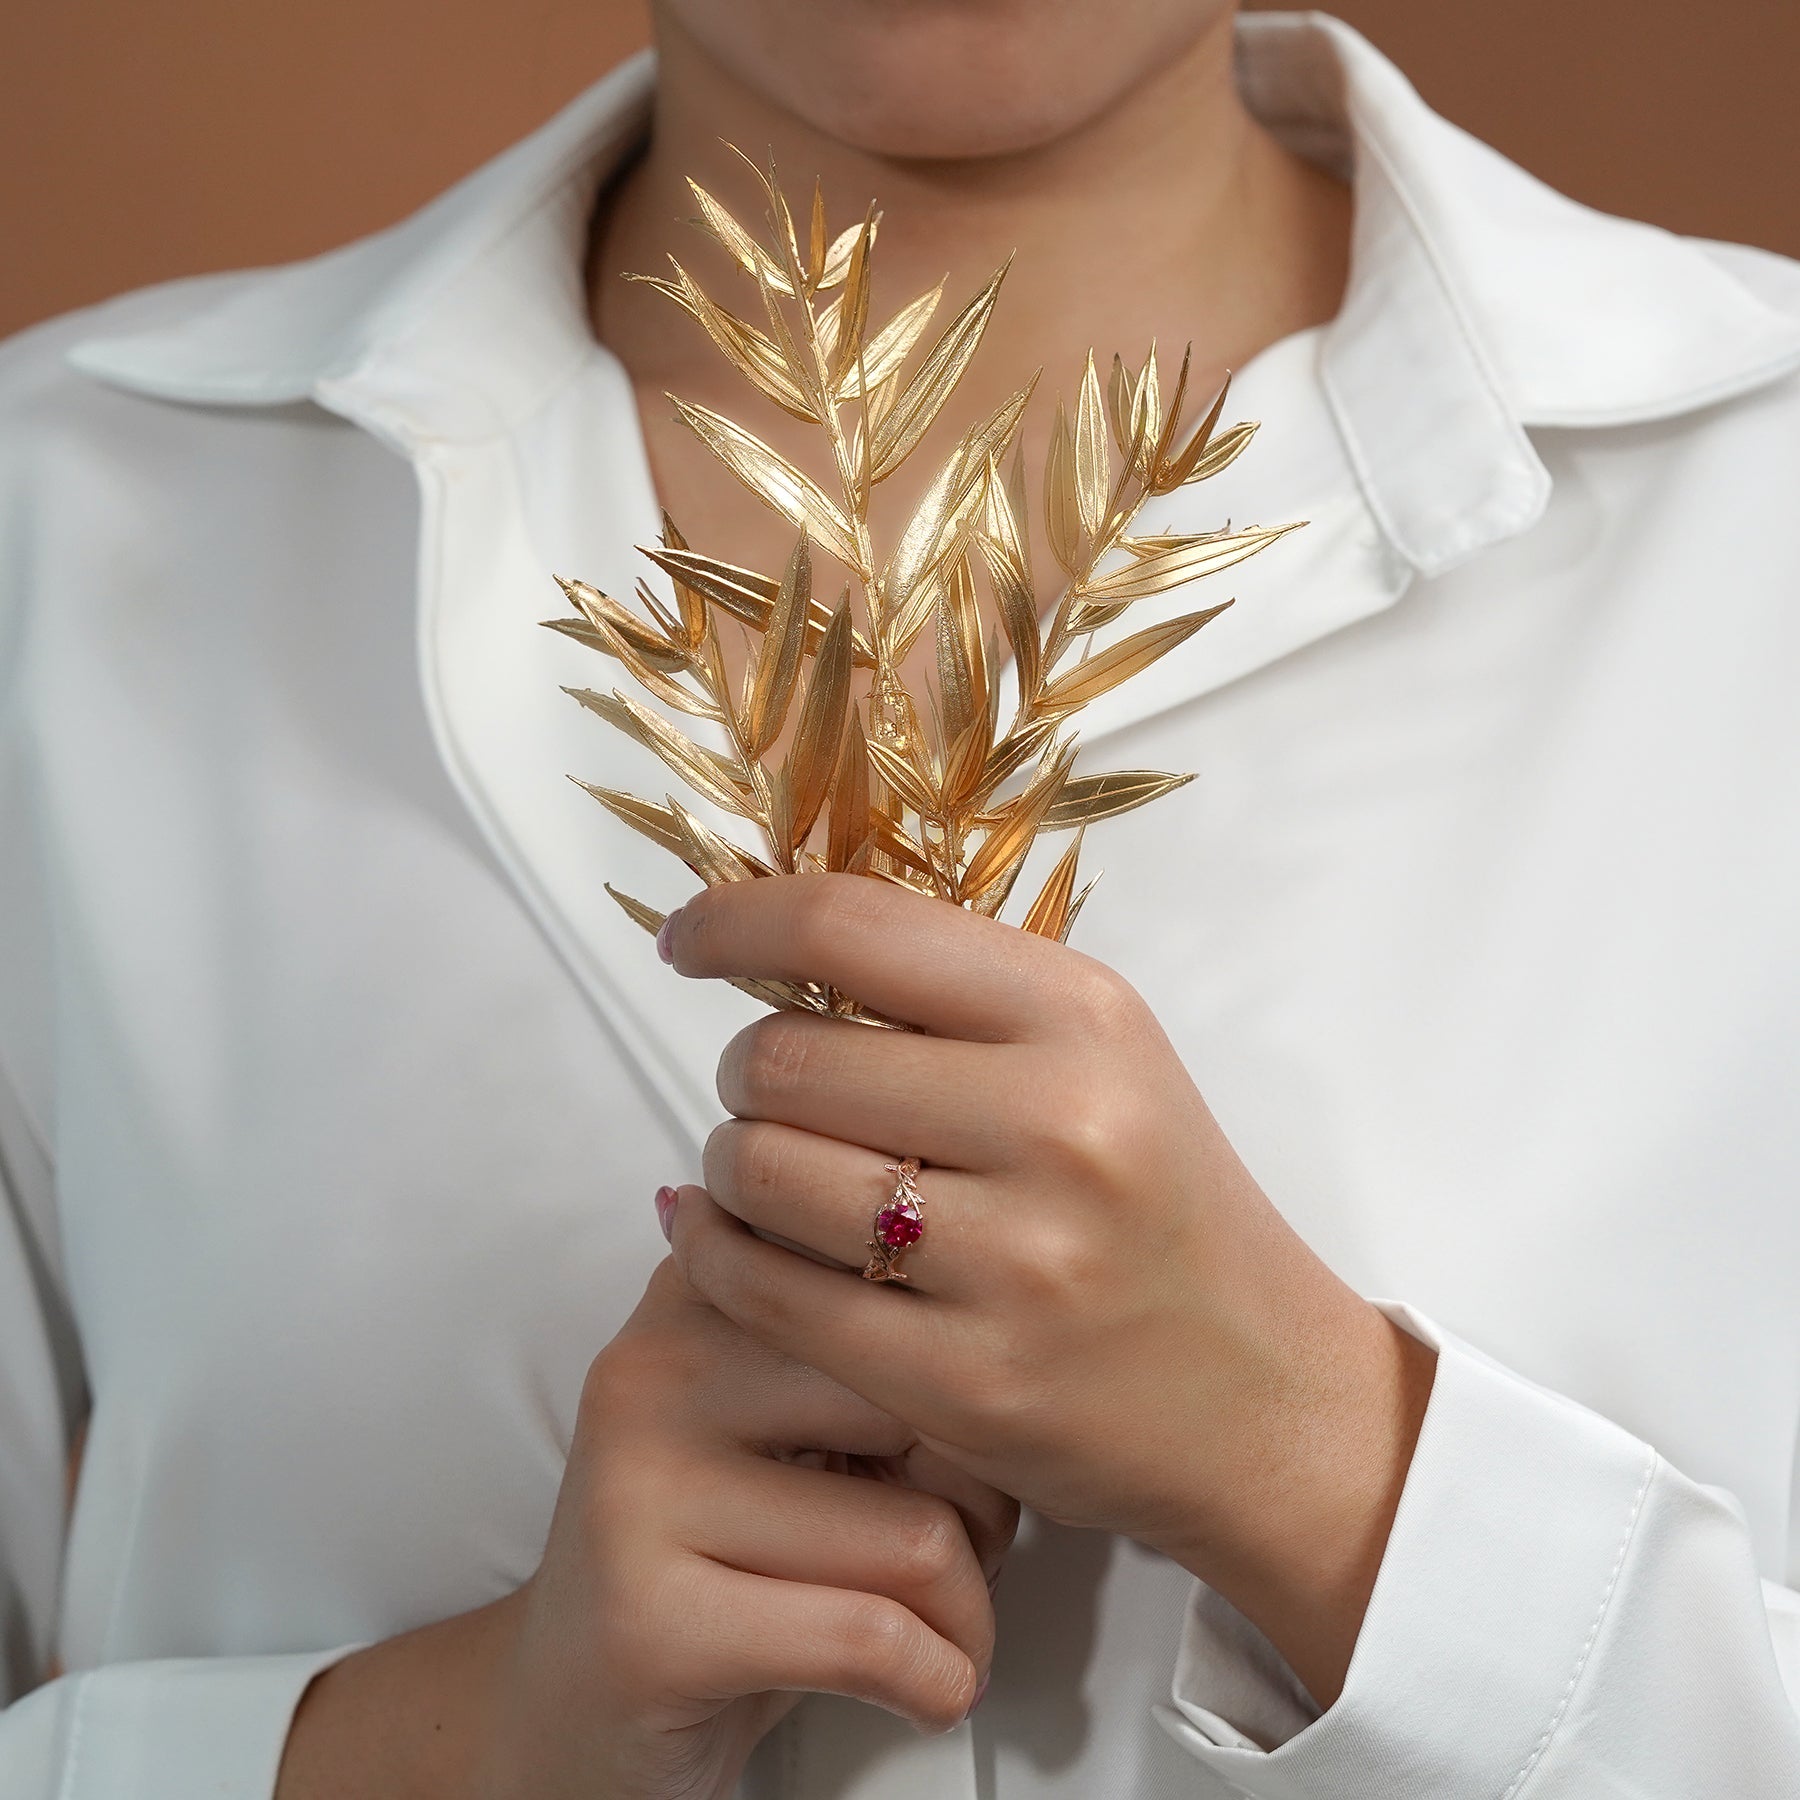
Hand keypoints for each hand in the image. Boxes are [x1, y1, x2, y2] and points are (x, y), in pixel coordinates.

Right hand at [278, 1255, 1015, 1799]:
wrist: (569, 1703)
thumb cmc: (725, 1553)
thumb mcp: (789, 1422)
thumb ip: (874, 1359)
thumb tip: (1013, 1367)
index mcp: (700, 1287)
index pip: (894, 1285)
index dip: (970, 1383)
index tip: (965, 1449)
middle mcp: (656, 1365)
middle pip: (924, 1404)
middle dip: (989, 1499)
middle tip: (979, 1554)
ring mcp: (639, 1492)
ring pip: (919, 1535)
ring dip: (973, 1613)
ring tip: (949, 1632)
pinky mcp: (651, 1624)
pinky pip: (871, 1638)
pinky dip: (939, 1680)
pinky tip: (928, 1686)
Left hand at [658, 875, 1435, 1705]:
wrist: (1258, 1393)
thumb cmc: (1159, 1202)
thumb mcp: (1098, 1055)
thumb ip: (951, 994)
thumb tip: (763, 944)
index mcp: (1082, 1016)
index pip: (852, 925)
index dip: (737, 919)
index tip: (688, 938)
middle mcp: (1056, 1125)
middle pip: (784, 1056)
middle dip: (745, 1070)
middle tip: (773, 1097)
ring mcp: (1014, 1264)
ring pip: (761, 1170)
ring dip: (731, 1164)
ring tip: (772, 1176)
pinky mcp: (965, 1383)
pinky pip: (766, 1293)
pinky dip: (715, 1253)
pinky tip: (724, 1238)